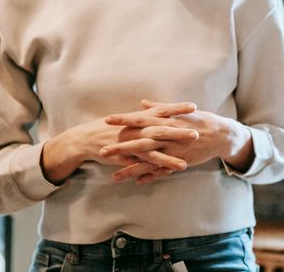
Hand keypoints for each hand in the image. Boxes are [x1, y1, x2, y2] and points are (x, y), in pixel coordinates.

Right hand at [41, 101, 196, 184]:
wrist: (85, 139)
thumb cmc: (110, 126)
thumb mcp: (130, 117)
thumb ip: (146, 113)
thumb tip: (160, 106)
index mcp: (140, 117)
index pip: (162, 110)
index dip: (177, 108)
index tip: (194, 106)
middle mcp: (137, 129)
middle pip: (161, 130)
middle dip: (179, 132)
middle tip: (197, 132)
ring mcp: (131, 144)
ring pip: (153, 151)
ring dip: (169, 157)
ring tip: (185, 163)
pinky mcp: (125, 157)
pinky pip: (140, 165)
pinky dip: (151, 170)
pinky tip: (161, 177)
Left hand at [100, 100, 253, 184]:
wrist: (221, 135)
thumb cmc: (200, 120)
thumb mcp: (181, 111)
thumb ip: (160, 108)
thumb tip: (142, 104)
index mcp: (166, 121)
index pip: (141, 119)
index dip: (124, 120)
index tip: (107, 119)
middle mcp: (167, 136)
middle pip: (139, 142)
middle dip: (120, 147)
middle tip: (102, 151)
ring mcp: (173, 151)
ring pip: (148, 161)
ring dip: (130, 169)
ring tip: (113, 177)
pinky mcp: (179, 162)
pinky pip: (162, 171)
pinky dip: (150, 177)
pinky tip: (137, 182)